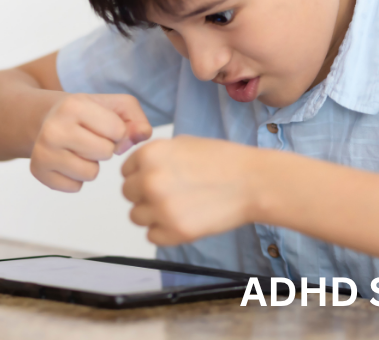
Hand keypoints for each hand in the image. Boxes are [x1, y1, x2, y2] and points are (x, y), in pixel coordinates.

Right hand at [30, 94, 151, 191]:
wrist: (45, 118)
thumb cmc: (86, 113)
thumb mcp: (114, 106)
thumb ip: (136, 119)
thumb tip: (142, 135)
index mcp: (73, 105)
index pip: (118, 132)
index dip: (117, 132)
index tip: (103, 125)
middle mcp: (54, 128)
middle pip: (105, 153)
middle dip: (105, 148)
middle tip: (90, 138)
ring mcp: (43, 151)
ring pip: (90, 173)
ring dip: (92, 164)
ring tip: (80, 149)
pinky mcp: (38, 171)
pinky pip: (74, 187)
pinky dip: (76, 178)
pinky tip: (68, 161)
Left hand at [121, 135, 260, 245]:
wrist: (253, 182)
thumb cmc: (224, 161)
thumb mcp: (184, 143)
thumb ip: (156, 156)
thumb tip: (138, 169)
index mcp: (150, 154)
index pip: (125, 171)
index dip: (140, 175)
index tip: (156, 178)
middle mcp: (150, 180)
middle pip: (128, 194)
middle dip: (145, 194)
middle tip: (170, 193)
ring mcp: (161, 208)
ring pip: (136, 217)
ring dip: (153, 214)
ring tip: (178, 206)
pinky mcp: (175, 232)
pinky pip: (152, 236)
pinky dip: (165, 231)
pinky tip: (184, 218)